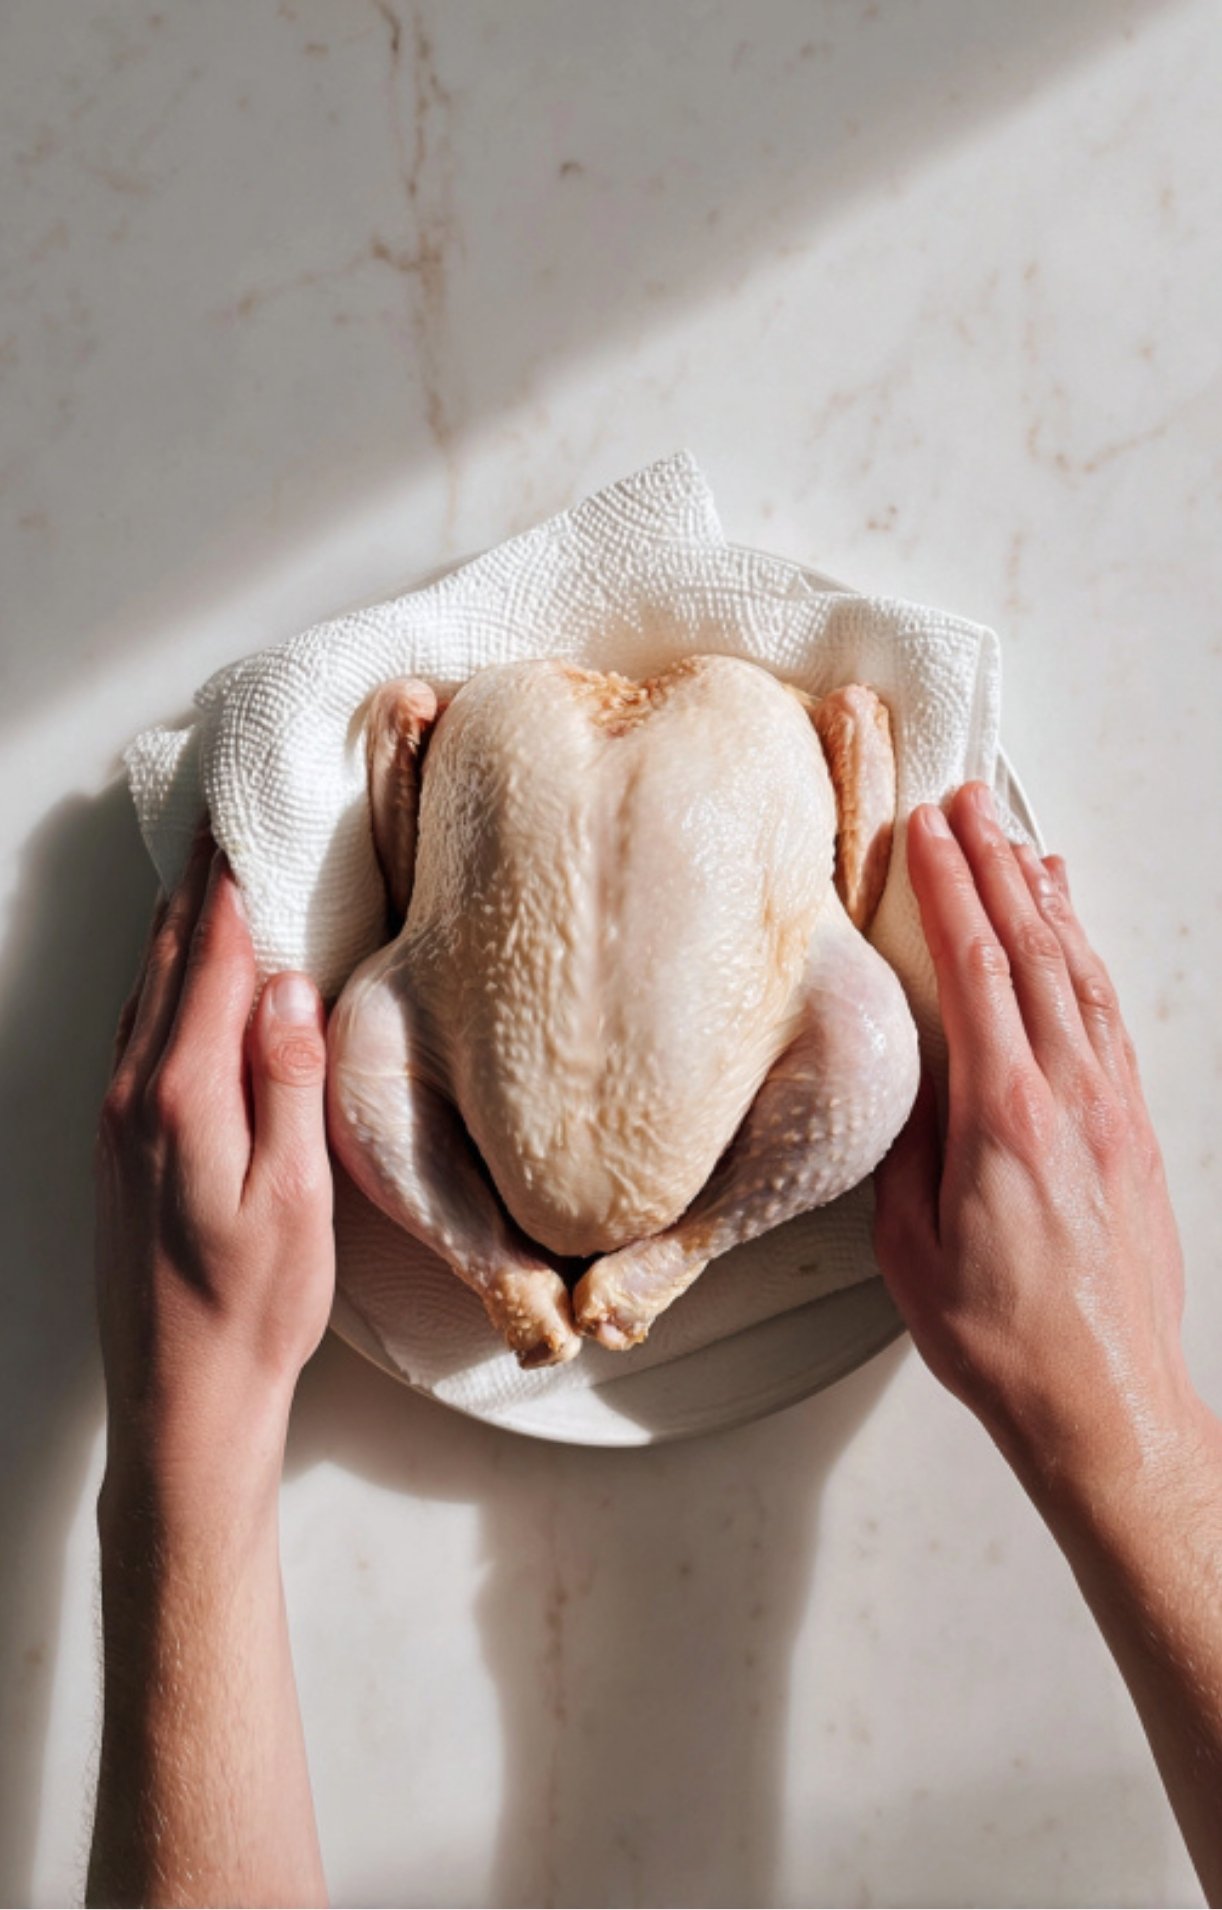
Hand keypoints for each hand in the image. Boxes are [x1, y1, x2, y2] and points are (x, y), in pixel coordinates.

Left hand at [95, 827, 334, 1508]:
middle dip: (200, 881)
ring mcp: (116, 1115)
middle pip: (171, 957)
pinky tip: (183, 971)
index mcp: (184, 1095)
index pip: (213, 956)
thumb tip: (290, 986)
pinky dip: (164, 976)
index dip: (230, 877)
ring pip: (148, 989)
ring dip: (180, 924)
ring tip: (209, 869)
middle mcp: (135, 1092)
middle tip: (228, 813)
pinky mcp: (116, 1141)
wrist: (180, 1399)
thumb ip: (288, 1083)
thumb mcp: (296, 1200)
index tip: (245, 811)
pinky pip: (137, 1027)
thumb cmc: (252, 1310)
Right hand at [873, 782, 1201, 1504]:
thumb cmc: (1004, 1339)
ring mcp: (1112, 1108)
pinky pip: (1107, 1014)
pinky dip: (1085, 955)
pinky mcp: (1134, 1127)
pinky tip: (1070, 928)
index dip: (948, 888)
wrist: (1103, 1401)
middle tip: (966, 804)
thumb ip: (910, 1147)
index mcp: (1005, 1119)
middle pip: (1031, 950)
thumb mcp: (911, 1246)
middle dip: (993, 865)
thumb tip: (910, 1076)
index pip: (975, 970)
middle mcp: (1070, 1097)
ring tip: (1014, 840)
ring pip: (1077, 973)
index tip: (924, 831)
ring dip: (1043, 898)